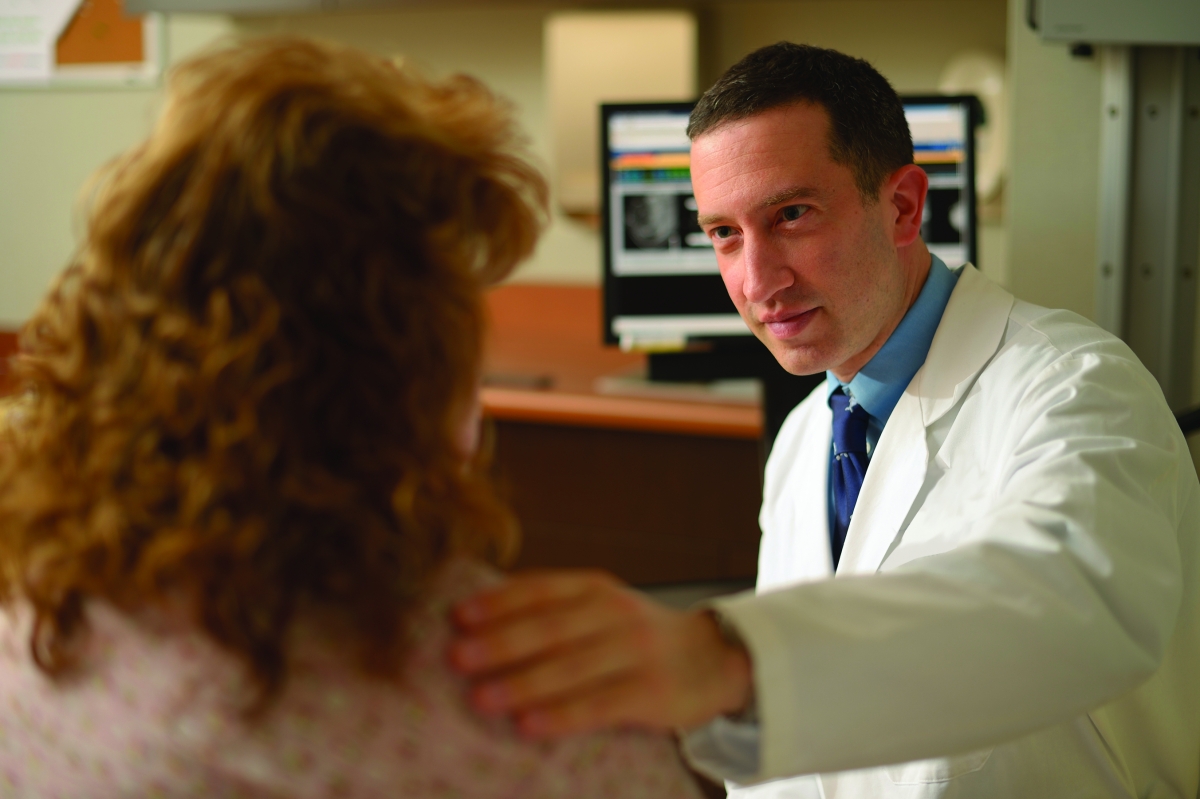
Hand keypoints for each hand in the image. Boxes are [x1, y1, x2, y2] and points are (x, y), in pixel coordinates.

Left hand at [448, 569, 752, 737]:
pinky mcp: (652, 694)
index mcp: (596, 588)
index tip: (459, 616)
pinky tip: (528, 725)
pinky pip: (599, 705)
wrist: (714, 659)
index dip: (500, 601)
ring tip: (481, 698)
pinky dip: (561, 715)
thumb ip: (555, 609)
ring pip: (572, 668)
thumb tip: (481, 618)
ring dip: (522, 683)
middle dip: (501, 642)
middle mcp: (616, 614)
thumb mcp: (603, 608)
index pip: (542, 589)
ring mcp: (636, 653)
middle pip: (551, 627)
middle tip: (458, 657)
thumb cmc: (637, 636)